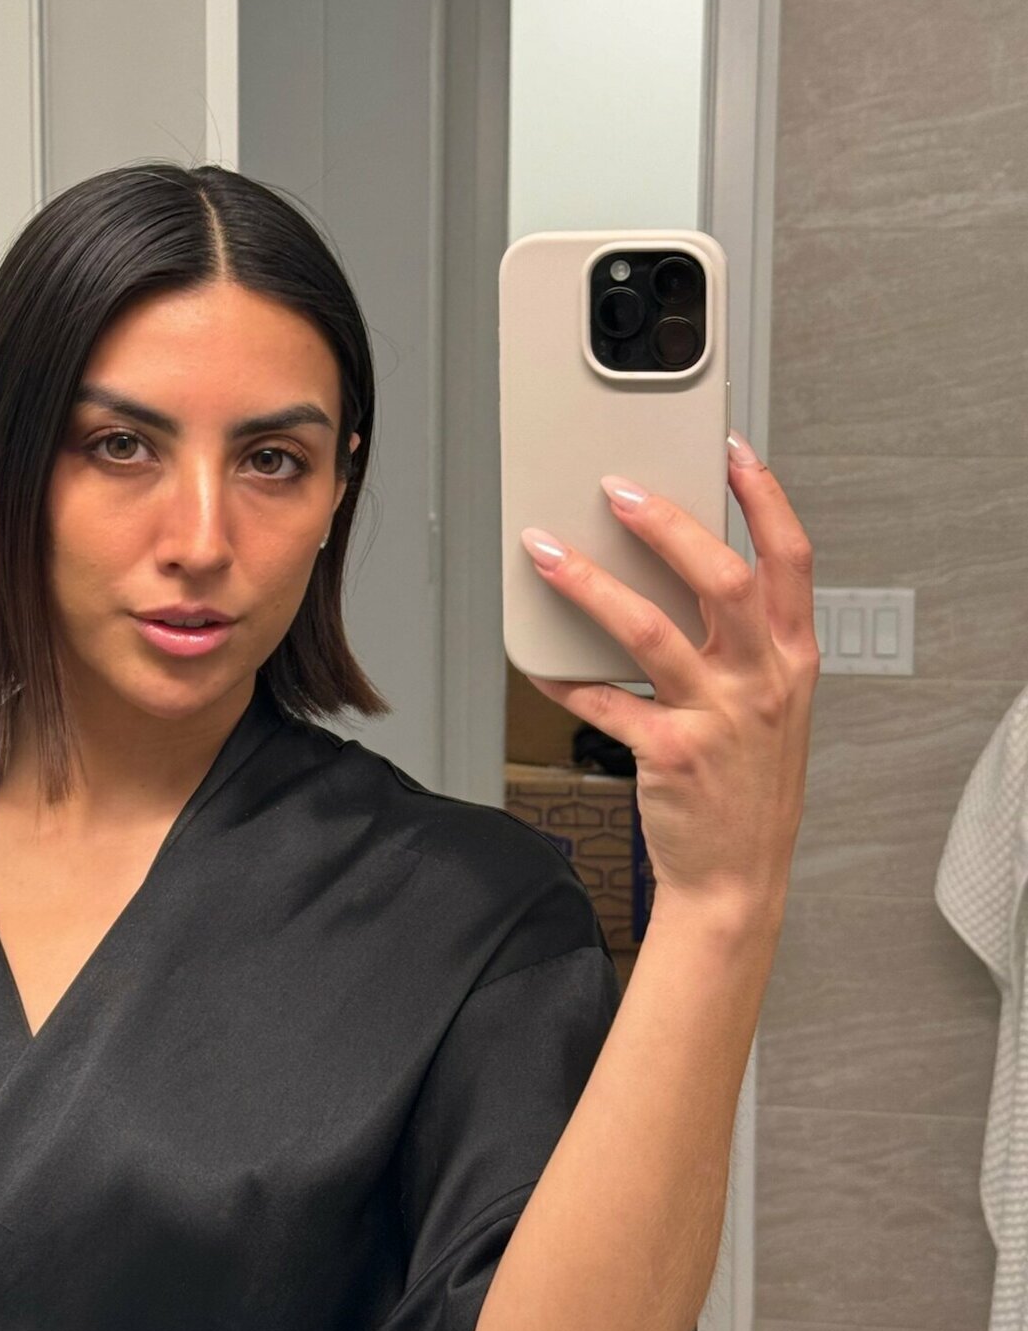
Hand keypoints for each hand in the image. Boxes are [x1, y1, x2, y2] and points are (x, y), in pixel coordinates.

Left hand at [518, 431, 818, 923]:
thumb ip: (745, 642)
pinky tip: (537, 661)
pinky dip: (564, 677)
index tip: (731, 451)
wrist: (736, 879)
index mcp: (793, 658)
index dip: (763, 499)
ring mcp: (718, 717)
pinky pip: (604, 702)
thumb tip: (683, 569)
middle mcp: (762, 680)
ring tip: (547, 551)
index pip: (790, 559)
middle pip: (719, 578)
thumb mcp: (772, 705)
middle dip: (665, 524)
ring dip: (589, 583)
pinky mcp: (671, 753)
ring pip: (648, 630)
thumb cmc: (747, 785)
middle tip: (616, 488)